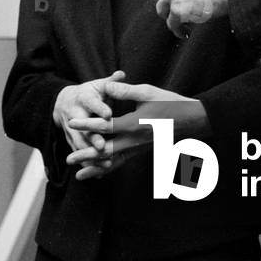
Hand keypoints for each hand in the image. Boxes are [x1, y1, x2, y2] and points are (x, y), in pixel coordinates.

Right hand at [52, 70, 125, 161]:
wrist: (64, 103)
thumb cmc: (88, 93)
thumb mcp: (97, 85)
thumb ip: (111, 82)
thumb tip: (122, 74)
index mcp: (83, 98)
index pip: (91, 102)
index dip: (99, 108)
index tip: (109, 114)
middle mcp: (74, 115)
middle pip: (83, 128)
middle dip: (92, 138)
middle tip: (103, 146)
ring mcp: (71, 130)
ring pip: (80, 144)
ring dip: (91, 155)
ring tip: (106, 164)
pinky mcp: (71, 141)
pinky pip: (79, 154)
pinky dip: (88, 165)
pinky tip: (100, 173)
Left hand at [66, 81, 208, 180]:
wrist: (191, 121)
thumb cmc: (170, 104)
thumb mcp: (147, 92)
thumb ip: (125, 90)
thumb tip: (107, 86)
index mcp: (134, 124)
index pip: (105, 126)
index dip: (87, 123)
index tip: (71, 122)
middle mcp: (134, 141)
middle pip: (105, 151)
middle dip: (86, 155)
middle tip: (68, 159)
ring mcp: (138, 149)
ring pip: (113, 163)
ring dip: (95, 168)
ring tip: (79, 174)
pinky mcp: (142, 152)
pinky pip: (123, 163)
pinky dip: (110, 169)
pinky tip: (100, 174)